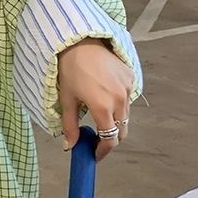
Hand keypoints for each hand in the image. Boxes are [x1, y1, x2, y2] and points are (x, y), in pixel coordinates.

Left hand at [57, 37, 133, 160]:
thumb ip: (70, 125)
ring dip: (115, 120)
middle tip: (96, 139)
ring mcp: (127, 88)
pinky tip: (104, 95)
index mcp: (102, 107)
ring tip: (98, 114)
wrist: (80, 42)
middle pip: (121, 130)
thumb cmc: (70, 70)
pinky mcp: (130, 77)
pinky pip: (127, 98)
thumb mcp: (67, 99)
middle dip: (110, 138)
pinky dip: (119, 103)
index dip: (103, 151)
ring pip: (126, 115)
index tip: (95, 155)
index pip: (110, 139)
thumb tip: (69, 146)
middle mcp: (119, 100)